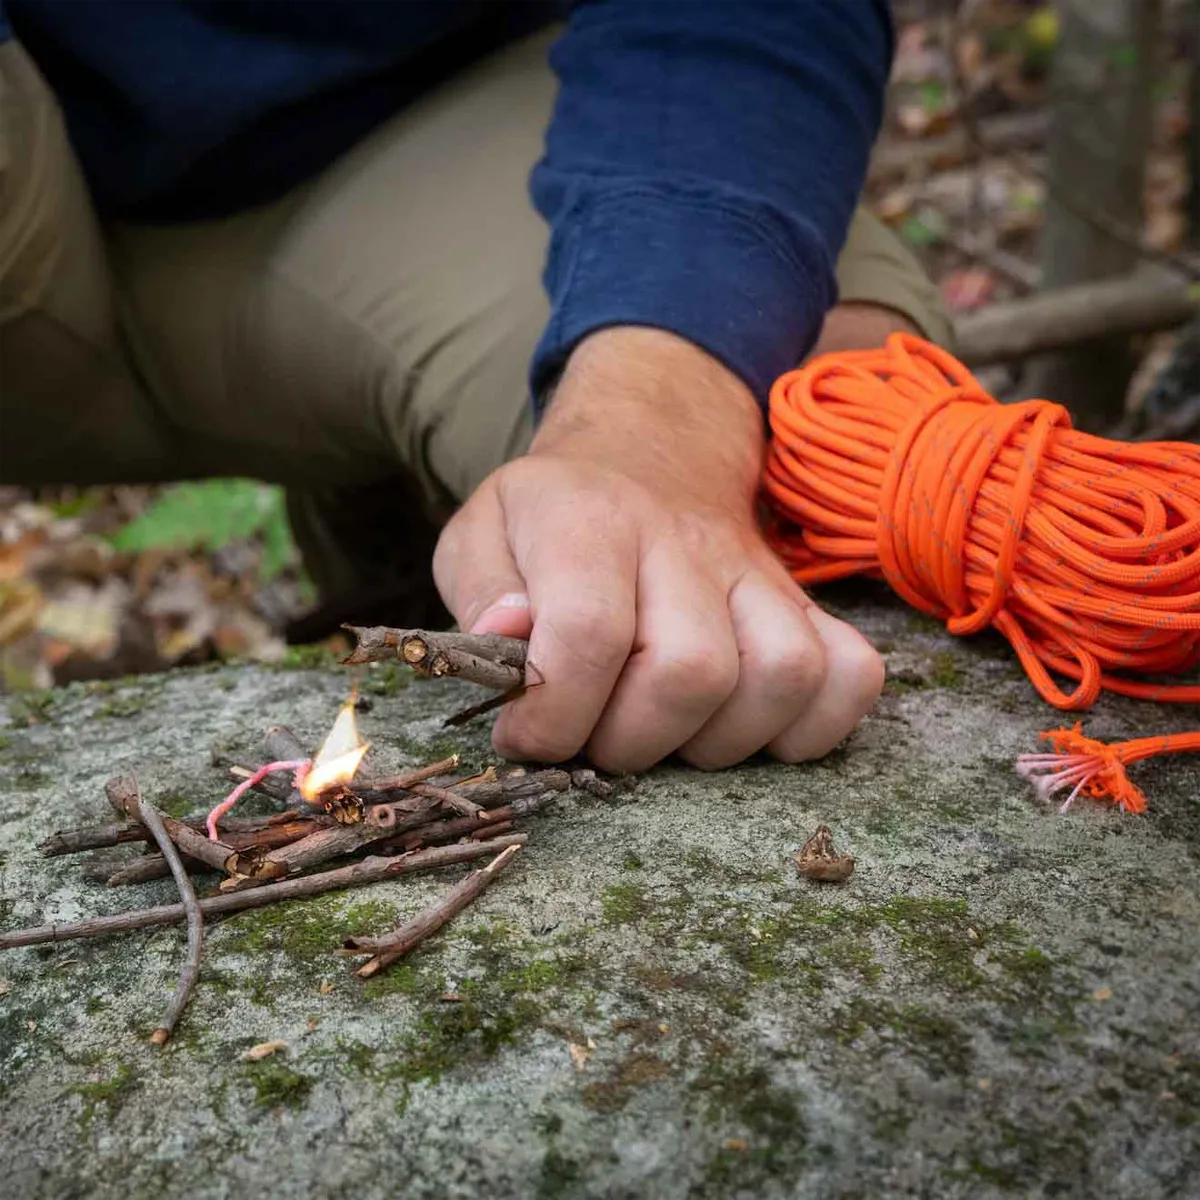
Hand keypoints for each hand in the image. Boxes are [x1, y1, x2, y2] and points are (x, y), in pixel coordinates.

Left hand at [432, 325, 884, 771]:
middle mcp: (685, 545)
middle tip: (596, 735)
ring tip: (668, 732)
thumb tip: (509, 641)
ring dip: (717, 741)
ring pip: (781, 678)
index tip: (526, 732)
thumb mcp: (481, 533)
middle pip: (690, 672)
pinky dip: (808, 729)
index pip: (588, 633)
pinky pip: (850, 677)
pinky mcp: (806, 606)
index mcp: (591, 521)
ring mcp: (758, 575)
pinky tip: (744, 727)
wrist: (650, 456)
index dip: (551, 713)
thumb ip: (479, 591)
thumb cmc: (555, 518)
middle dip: (630, 741)